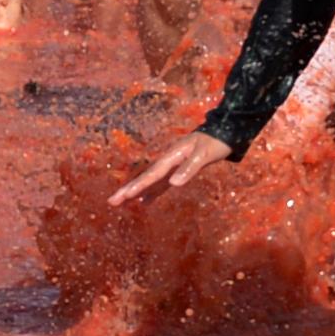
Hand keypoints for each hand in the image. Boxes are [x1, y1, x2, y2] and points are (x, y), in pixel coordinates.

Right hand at [111, 129, 233, 205]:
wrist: (223, 133)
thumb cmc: (214, 144)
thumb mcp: (204, 155)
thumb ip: (189, 169)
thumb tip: (174, 184)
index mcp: (171, 157)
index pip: (152, 174)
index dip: (139, 185)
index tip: (125, 195)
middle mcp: (167, 161)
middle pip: (145, 177)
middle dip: (128, 189)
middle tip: (111, 201)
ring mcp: (171, 166)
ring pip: (150, 181)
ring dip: (136, 191)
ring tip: (120, 202)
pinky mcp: (177, 171)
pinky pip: (161, 183)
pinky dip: (152, 192)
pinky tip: (144, 201)